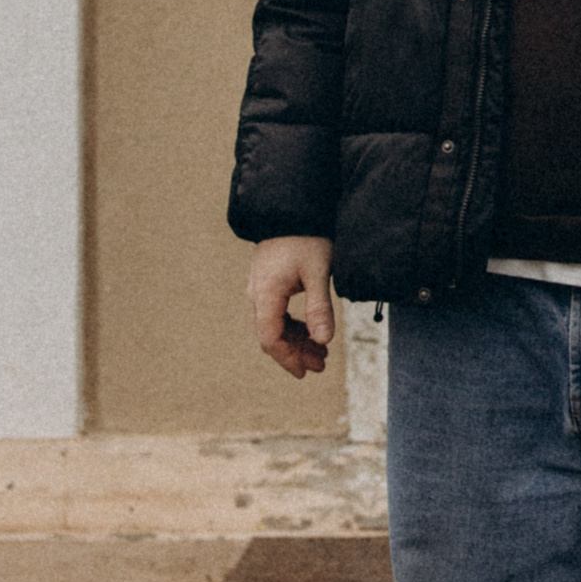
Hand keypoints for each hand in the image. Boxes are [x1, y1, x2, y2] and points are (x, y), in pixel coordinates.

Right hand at [249, 235, 336, 378]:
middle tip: (322, 365)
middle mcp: (257, 294)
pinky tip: (311, 332)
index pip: (271, 338)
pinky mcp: (267, 283)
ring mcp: (260, 289)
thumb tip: (323, 342)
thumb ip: (319, 307)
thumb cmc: (307, 238)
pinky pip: (276, 313)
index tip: (305, 373)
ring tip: (321, 353)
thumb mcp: (318, 272)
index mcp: (266, 295)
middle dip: (296, 353)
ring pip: (274, 326)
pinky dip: (293, 326)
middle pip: (272, 335)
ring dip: (296, 341)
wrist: (291, 209)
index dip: (288, 359)